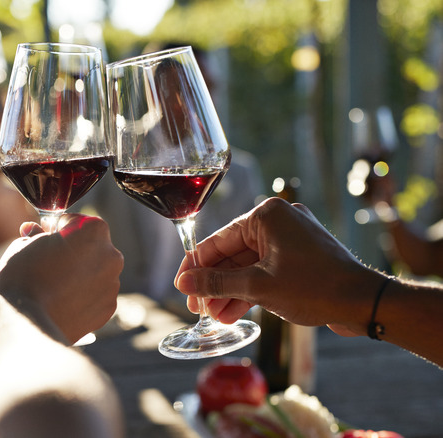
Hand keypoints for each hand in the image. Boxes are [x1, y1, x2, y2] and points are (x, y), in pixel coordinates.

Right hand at [0, 214, 123, 343]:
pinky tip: (61, 301)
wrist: (27, 325)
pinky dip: (82, 295)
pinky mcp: (108, 309)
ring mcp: (112, 284)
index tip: (45, 236)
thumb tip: (35, 232)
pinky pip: (95, 294)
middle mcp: (111, 255)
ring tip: (53, 286)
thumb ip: (36, 236)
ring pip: (95, 271)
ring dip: (79, 273)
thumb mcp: (22, 245)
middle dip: (72, 251)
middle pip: (90, 246)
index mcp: (94, 231)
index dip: (57, 227)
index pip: (76, 221)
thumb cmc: (22, 278)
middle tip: (48, 262)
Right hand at [175, 197, 379, 333]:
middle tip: (198, 309)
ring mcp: (289, 240)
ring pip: (247, 266)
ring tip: (215, 318)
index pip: (217, 240)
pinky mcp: (298, 258)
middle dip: (214, 285)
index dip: (196, 267)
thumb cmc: (315, 287)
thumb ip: (217, 283)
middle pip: (231, 255)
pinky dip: (250, 291)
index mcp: (266, 216)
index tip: (181, 287)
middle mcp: (277, 222)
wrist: (364, 303)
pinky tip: (233, 313)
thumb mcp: (258, 286)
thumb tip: (184, 284)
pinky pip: (264, 271)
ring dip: (230, 292)